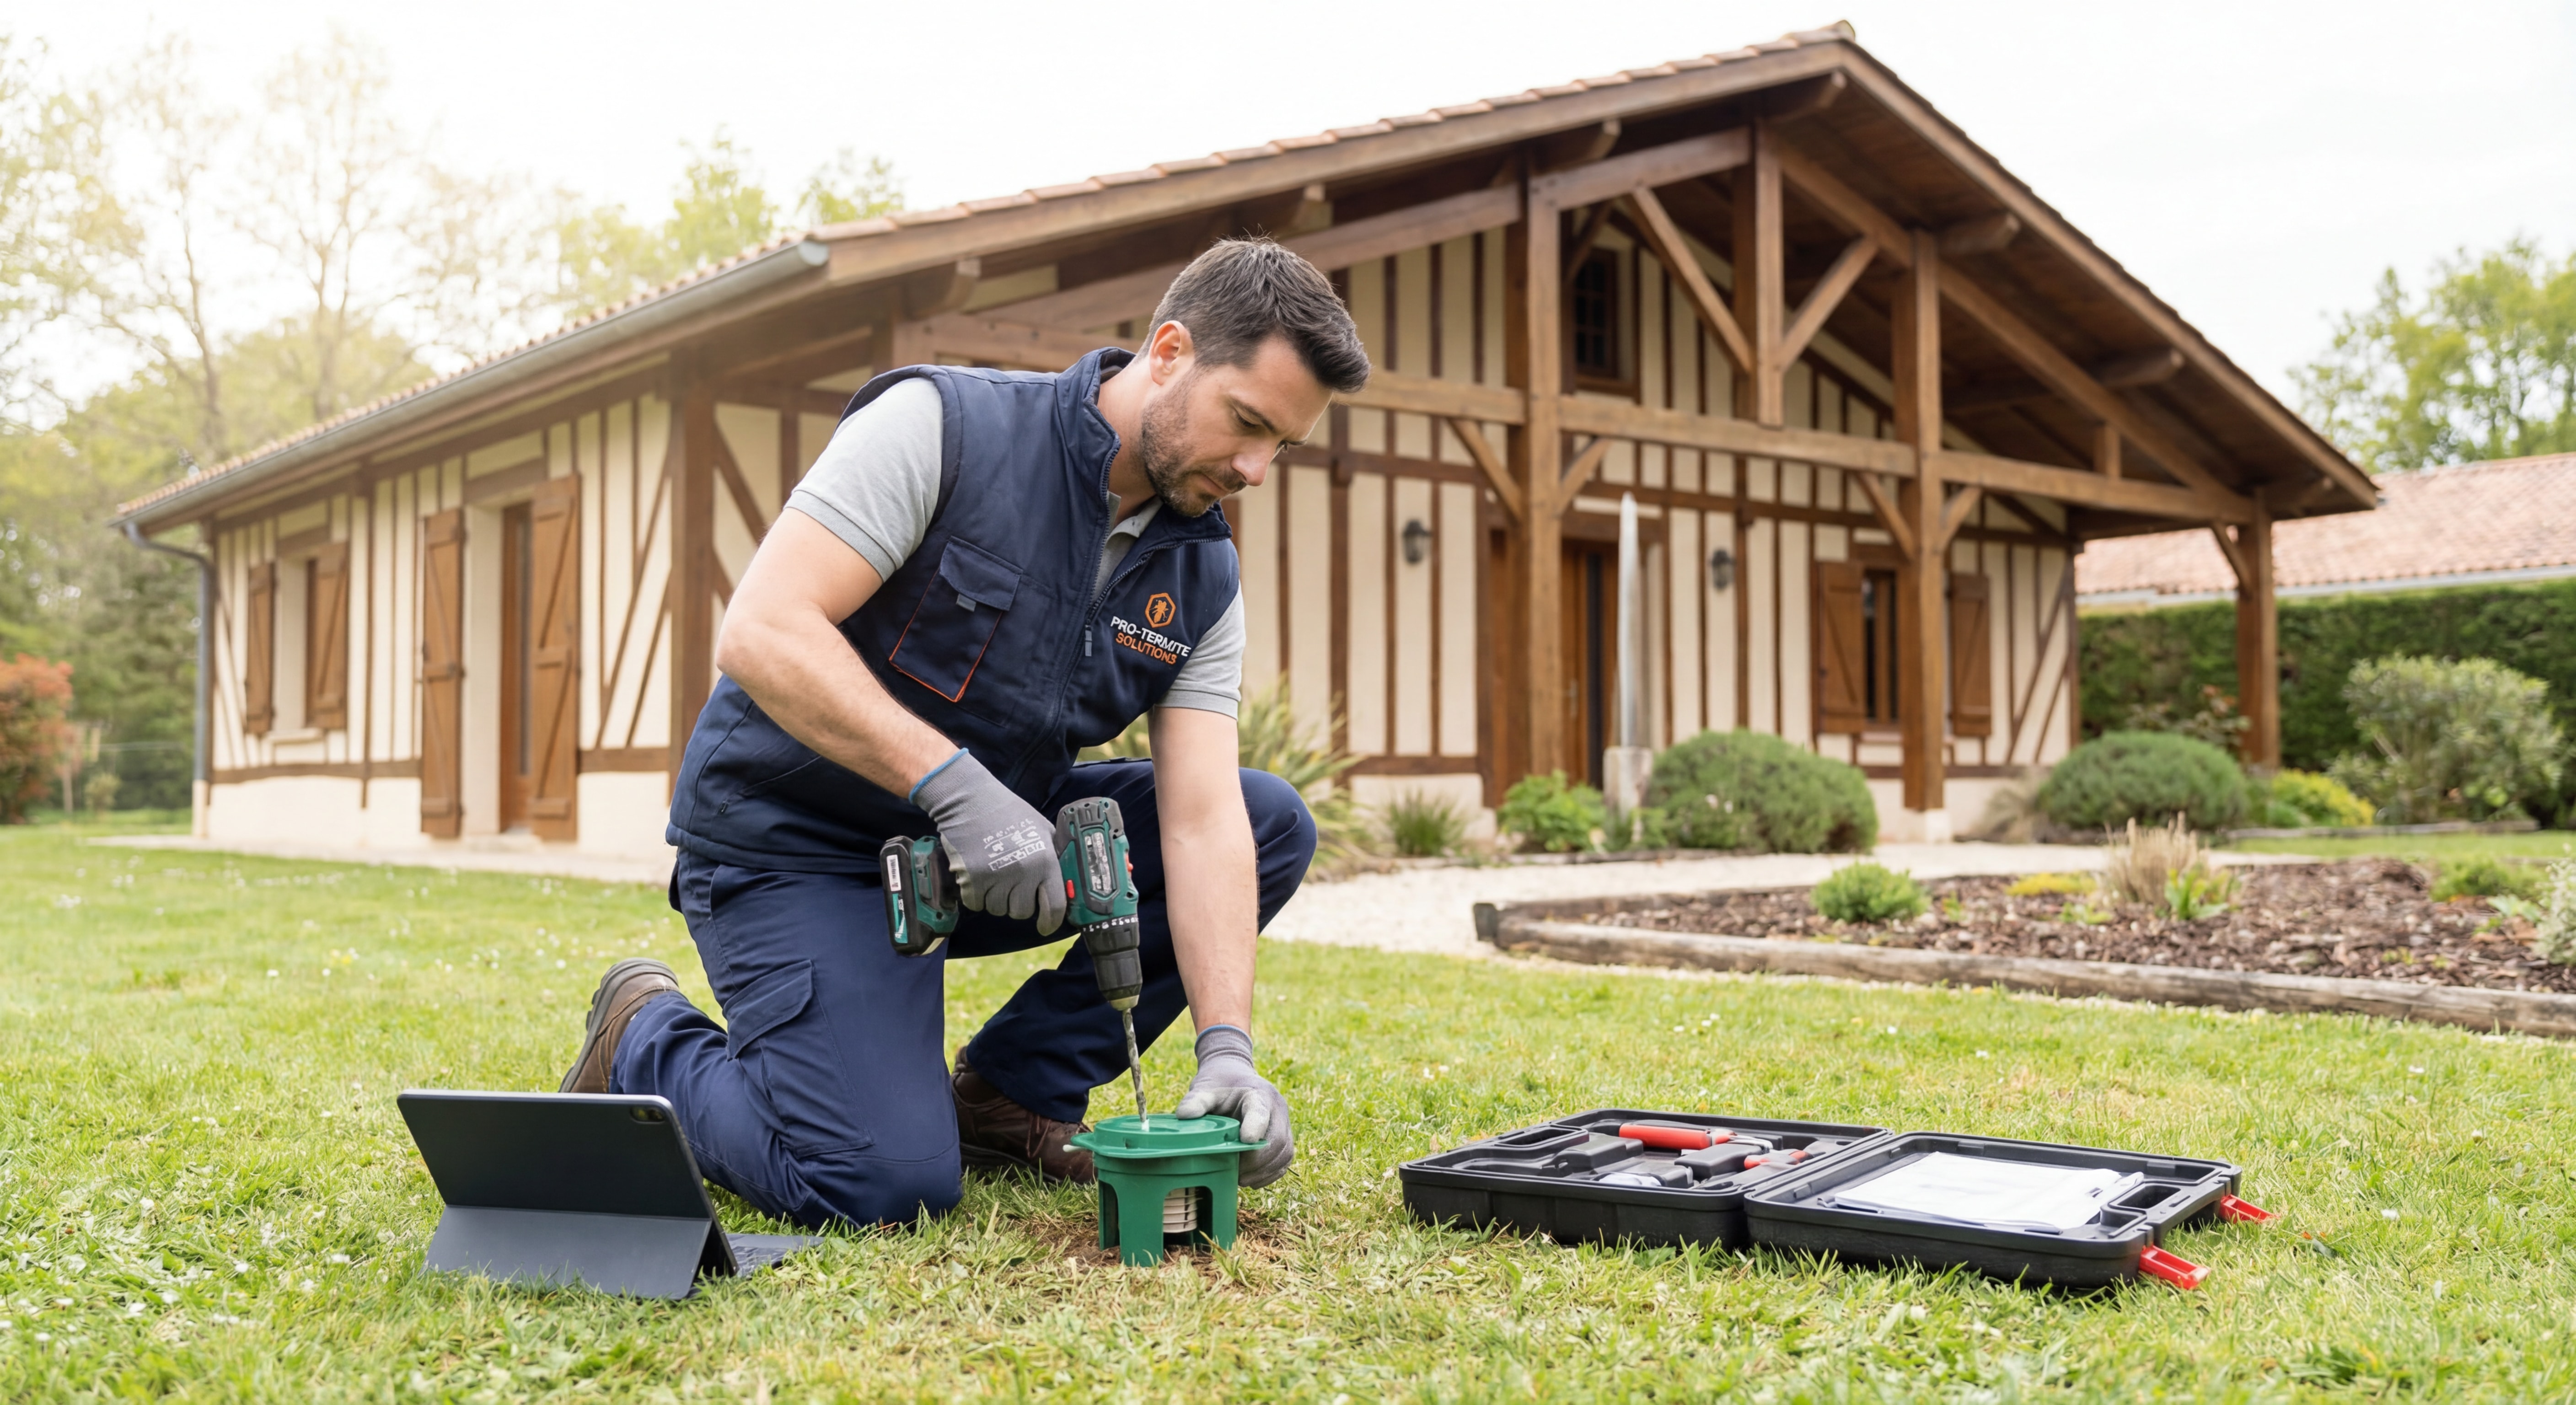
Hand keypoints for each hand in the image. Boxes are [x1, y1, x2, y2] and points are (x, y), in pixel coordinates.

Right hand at [912, 750, 1066, 934]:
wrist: (970, 800)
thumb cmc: (1008, 812)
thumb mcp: (1042, 829)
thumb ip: (1054, 856)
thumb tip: (1064, 883)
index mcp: (1045, 861)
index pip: (1055, 906)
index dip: (1051, 922)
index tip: (1045, 927)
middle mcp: (1023, 872)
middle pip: (1022, 912)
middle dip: (1016, 902)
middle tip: (1009, 883)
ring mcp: (996, 877)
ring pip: (997, 910)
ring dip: (994, 898)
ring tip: (992, 872)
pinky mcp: (971, 880)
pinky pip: (976, 904)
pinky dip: (975, 895)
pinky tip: (976, 873)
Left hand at [1172, 1024, 1292, 1187]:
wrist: (1235, 1078)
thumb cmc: (1220, 1084)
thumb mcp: (1205, 1088)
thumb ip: (1196, 1100)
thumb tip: (1183, 1115)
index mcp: (1258, 1094)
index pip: (1260, 1113)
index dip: (1255, 1128)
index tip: (1245, 1141)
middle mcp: (1276, 1108)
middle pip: (1276, 1140)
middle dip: (1257, 1161)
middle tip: (1236, 1173)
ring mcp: (1283, 1123)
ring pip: (1284, 1153)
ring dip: (1263, 1171)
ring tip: (1241, 1179)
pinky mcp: (1283, 1137)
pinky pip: (1284, 1160)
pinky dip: (1269, 1174)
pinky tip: (1251, 1179)